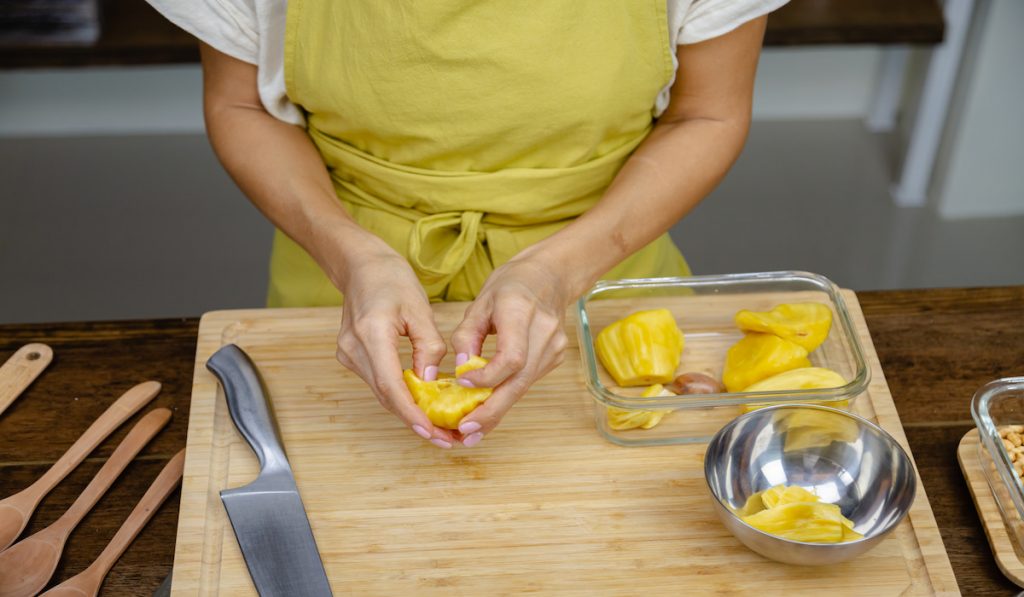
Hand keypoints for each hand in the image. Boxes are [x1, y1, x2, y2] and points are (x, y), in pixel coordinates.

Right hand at [331, 238, 455, 446]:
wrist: (361, 266)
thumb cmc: (392, 279)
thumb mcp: (420, 309)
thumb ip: (428, 347)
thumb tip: (431, 384)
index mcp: (371, 334)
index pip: (391, 385)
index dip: (411, 413)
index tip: (432, 432)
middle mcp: (353, 349)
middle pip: (385, 395)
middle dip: (415, 420)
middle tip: (446, 439)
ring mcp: (348, 354)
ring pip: (382, 392)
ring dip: (409, 411)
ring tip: (439, 428)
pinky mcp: (351, 356)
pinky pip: (379, 382)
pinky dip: (400, 395)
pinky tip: (422, 405)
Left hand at [450, 255, 571, 445]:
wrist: (549, 277)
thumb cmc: (510, 286)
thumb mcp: (479, 302)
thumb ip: (467, 336)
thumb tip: (460, 369)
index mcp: (521, 311)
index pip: (511, 357)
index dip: (486, 377)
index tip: (461, 382)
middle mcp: (544, 332)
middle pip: (519, 381)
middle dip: (491, 410)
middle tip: (466, 430)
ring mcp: (554, 348)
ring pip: (523, 387)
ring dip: (496, 409)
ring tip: (472, 429)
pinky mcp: (554, 358)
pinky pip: (526, 383)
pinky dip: (506, 397)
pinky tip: (488, 408)